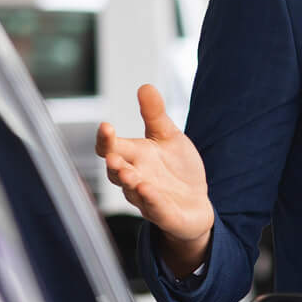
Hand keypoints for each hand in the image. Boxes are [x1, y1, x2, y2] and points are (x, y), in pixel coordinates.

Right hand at [96, 85, 213, 275]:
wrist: (196, 202)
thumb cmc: (176, 168)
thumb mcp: (169, 137)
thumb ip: (155, 115)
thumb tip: (145, 86)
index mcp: (133, 156)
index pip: (111, 147)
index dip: (106, 139)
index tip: (106, 126)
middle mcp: (134, 178)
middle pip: (115, 171)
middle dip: (114, 164)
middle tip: (113, 156)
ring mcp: (146, 198)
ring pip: (132, 191)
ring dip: (129, 183)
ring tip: (130, 174)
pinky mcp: (162, 214)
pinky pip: (154, 209)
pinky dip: (151, 201)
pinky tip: (149, 191)